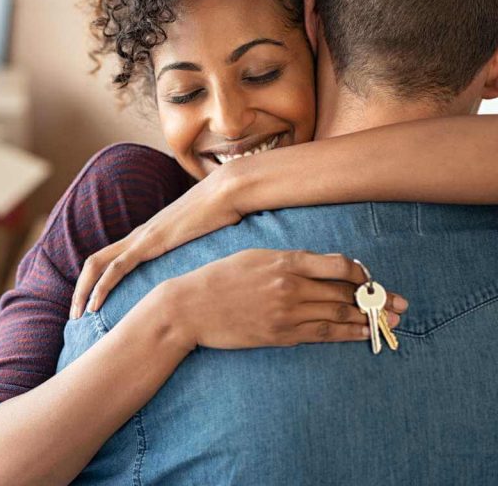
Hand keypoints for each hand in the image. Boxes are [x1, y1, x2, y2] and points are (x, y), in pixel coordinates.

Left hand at [71, 166, 243, 318]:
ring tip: (77, 315)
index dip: (94, 282)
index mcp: (146, 237)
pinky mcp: (150, 242)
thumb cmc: (221, 215)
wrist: (228, 192)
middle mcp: (137, 236)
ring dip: (83, 291)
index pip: (109, 260)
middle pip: (94, 262)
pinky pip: (117, 267)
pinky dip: (102, 286)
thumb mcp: (202, 242)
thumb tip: (201, 275)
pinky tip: (95, 305)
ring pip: (98, 264)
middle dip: (79, 290)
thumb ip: (192, 255)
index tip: (91, 306)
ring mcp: (142, 238)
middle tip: (74, 316)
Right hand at [149, 249, 408, 349]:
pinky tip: (363, 334)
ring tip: (391, 320)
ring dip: (369, 318)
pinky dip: (347, 334)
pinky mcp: (280, 334)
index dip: (362, 273)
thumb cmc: (218, 278)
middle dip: (377, 298)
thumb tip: (320, 266)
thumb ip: (287, 260)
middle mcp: (290, 285)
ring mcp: (286, 312)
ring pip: (339, 314)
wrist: (189, 307)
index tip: (370, 278)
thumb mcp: (253, 256)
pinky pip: (322, 334)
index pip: (339, 265)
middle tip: (401, 304)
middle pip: (346, 292)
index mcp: (284, 261)